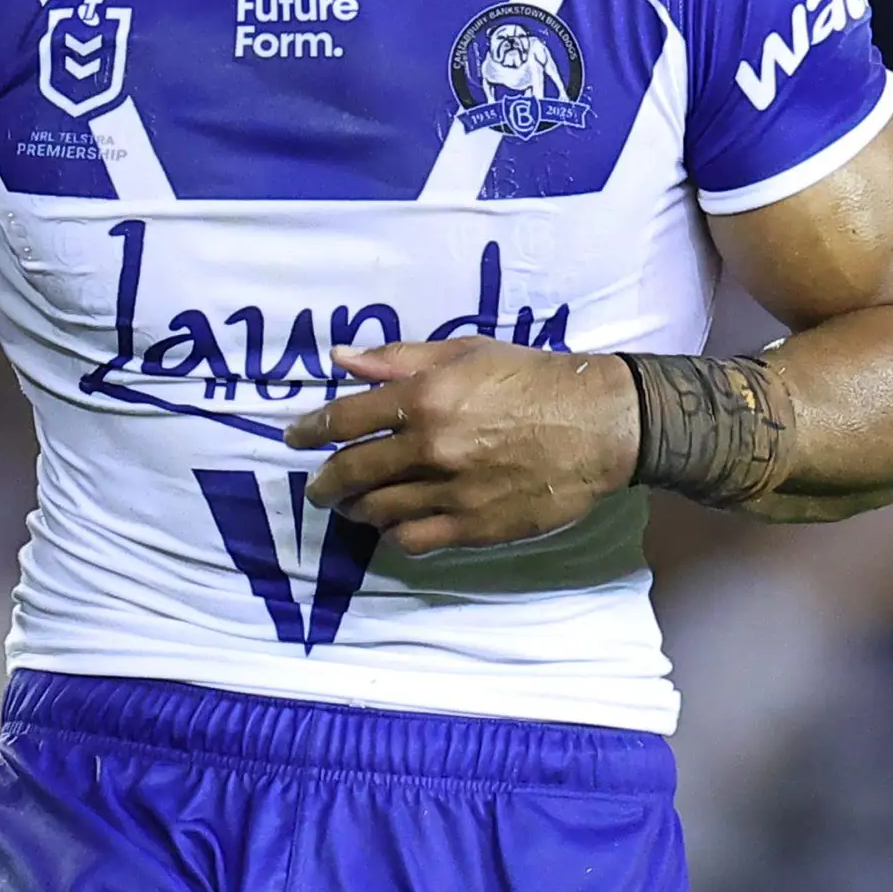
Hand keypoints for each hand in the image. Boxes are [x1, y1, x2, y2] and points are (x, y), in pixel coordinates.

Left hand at [282, 341, 638, 555]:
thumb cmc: (532, 377)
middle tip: (316, 485)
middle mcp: (431, 448)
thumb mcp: (465, 352)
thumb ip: (399, 359)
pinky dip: (394, 534)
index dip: (309, 431)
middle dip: (324, 481)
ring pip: (378, 511)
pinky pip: (415, 539)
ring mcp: (452, 492)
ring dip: (355, 509)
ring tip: (351, 506)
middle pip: (352, 473)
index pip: (344, 420)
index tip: (293, 438)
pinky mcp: (476, 527)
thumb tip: (343, 360)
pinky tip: (392, 526)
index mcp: (424, 399)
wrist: (599, 424)